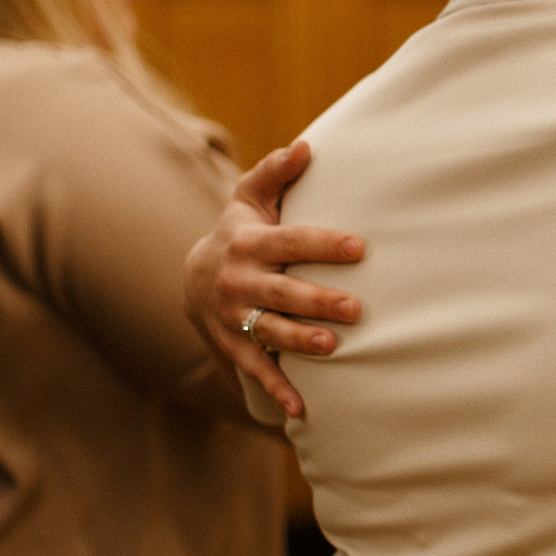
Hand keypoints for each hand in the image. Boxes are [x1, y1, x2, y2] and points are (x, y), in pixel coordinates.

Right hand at [182, 140, 365, 418]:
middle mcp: (238, 280)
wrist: (195, 276)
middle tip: (356, 308)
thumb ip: (276, 174)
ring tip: (332, 347)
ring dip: (299, 342)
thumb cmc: (241, 231)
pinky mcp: (233, 346)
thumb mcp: (250, 198)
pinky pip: (255, 369)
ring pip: (268, 331)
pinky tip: (303, 409)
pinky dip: (277, 389)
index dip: (324, 243)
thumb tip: (305, 146)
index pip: (290, 241)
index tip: (360, 246)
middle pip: (281, 291)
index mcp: (247, 242)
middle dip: (317, 300)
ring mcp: (233, 316)